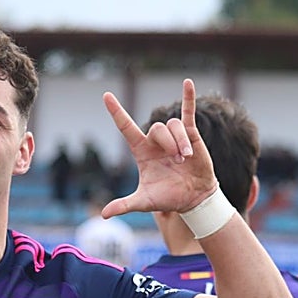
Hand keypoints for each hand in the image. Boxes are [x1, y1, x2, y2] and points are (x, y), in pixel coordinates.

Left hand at [101, 79, 217, 217]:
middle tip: (178, 162)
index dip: (116, 111)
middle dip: (168, 143)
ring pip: (173, 125)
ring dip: (180, 141)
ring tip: (186, 159)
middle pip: (156, 128)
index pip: (125, 127)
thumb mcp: (144, 202)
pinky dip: (188, 98)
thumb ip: (124, 204)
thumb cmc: (168, 198)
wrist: (193, 199)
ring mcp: (173, 136)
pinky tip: (188, 83)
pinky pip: (188, 112)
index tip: (106, 96)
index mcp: (141, 151)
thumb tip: (104, 215)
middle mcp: (155, 141)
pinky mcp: (191, 134)